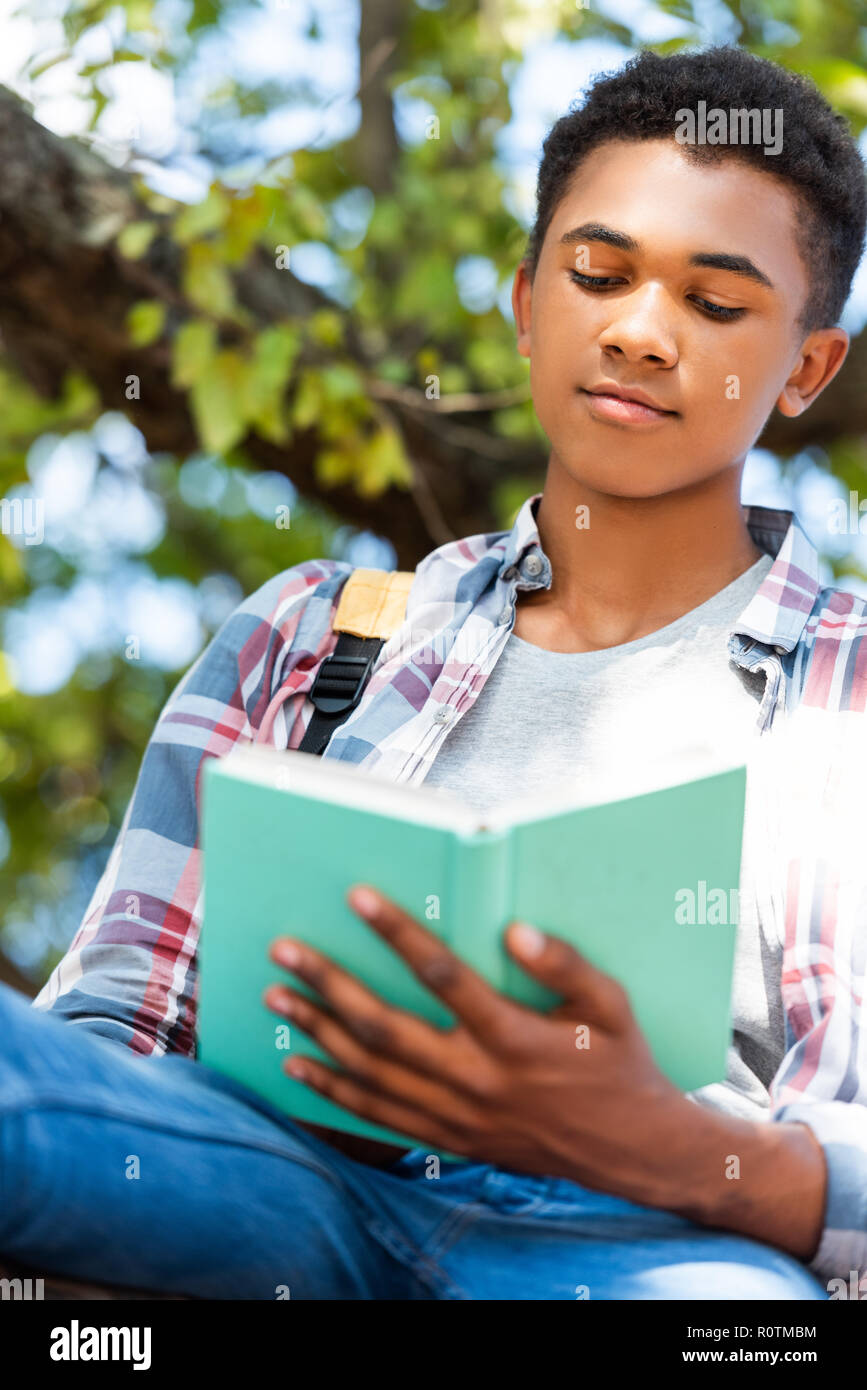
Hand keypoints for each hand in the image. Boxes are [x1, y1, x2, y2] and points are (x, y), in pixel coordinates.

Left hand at [264, 884, 691, 1204]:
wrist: (630, 1151)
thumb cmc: (619, 1064)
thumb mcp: (611, 1005)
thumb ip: (565, 965)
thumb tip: (515, 930)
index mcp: (514, 1038)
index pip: (442, 976)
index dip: (397, 933)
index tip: (357, 897)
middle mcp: (476, 1078)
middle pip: (385, 1027)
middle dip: (329, 984)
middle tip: (285, 949)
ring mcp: (457, 1114)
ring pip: (370, 1072)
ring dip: (318, 1032)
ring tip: (276, 995)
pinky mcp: (449, 1139)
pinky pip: (379, 1116)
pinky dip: (333, 1091)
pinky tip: (298, 1065)